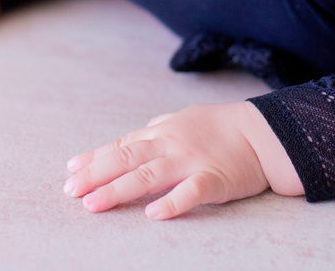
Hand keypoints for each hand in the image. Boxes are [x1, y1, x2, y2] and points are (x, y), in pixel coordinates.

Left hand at [63, 102, 302, 219]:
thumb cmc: (222, 126)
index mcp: (163, 132)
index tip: (70, 170)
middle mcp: (171, 145)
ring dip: (117, 190)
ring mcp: (192, 161)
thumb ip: (159, 129)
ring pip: (148, 175)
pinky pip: (190, 192)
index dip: (95, 158)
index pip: (121, 145)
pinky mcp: (214, 179)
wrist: (264, 132)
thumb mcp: (185, 119)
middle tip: (70, 191)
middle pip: (126, 160)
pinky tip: (153, 214)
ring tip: (94, 204)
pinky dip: (171, 203)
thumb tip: (133, 137)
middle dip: (95, 175)